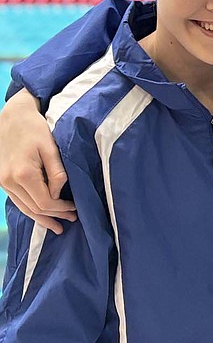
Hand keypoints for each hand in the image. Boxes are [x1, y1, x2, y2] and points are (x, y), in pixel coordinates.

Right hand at [0, 89, 74, 233]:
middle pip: (33, 208)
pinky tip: (40, 214)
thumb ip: (56, 172)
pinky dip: (30, 209)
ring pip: (23, 208)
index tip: (75, 210)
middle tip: (71, 220)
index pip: (45, 201)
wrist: (12, 117)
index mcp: (23, 174)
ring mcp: (3, 182)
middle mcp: (9, 182)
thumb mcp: (51, 147)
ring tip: (56, 226)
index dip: (61, 209)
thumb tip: (60, 193)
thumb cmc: (35, 128)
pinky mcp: (2, 180)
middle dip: (54, 216)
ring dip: (41, 218)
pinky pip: (17, 201)